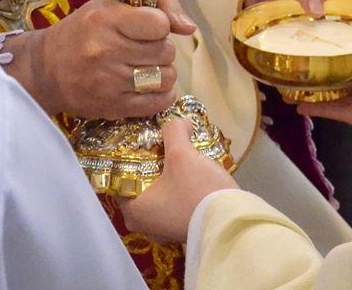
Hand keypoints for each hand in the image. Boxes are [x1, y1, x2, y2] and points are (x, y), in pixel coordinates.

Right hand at [13, 0, 193, 118]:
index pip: (159, 24)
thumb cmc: (82, 32)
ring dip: (162, 72)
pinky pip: (157, 103)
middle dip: (161, 49)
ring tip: (145, 67)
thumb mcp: (110, 6)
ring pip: (165, 78)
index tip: (148, 28)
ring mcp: (109, 82)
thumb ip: (157, 7)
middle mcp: (107, 51)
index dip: (160, 26)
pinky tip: (149, 87)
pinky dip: (161, 94)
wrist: (45, 70)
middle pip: (165, 52)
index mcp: (106, 20)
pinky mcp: (112, 107)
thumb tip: (190, 28)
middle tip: (143, 49)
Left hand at [118, 116, 238, 241]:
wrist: (231, 222)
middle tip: (162, 141)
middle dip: (152, 161)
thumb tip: (178, 122)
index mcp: (133, 210)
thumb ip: (174, 131)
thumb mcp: (182, 154)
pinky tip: (190, 171)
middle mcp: (143, 224)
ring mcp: (163, 229)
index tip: (142, 137)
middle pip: (141, 183)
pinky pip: (172, 201)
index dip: (130, 153)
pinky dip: (178, 186)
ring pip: (158, 192)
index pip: (120, 176)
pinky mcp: (181, 228)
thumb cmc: (197, 191)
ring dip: (167, 174)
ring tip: (178, 152)